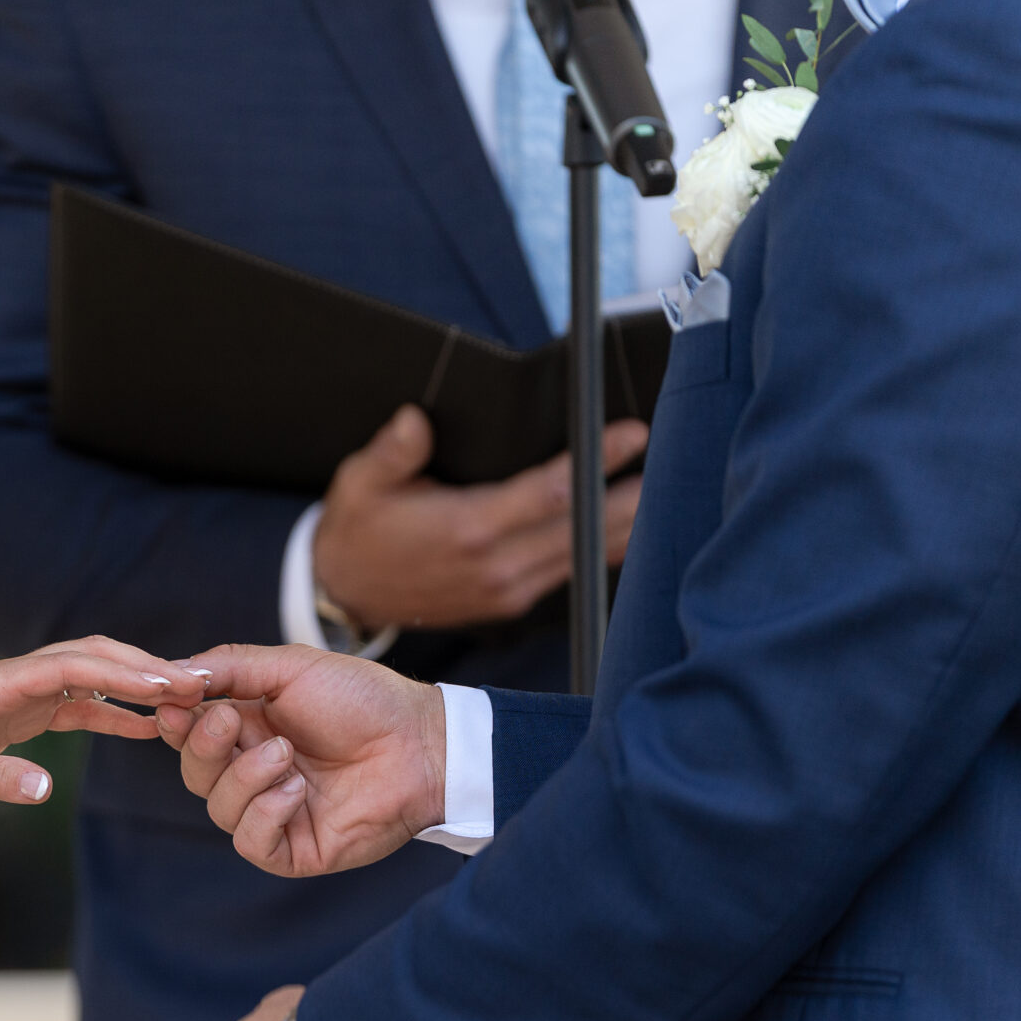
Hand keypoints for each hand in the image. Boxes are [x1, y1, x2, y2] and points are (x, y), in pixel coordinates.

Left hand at [0, 637, 209, 805]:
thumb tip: (44, 787)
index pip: (68, 665)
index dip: (118, 671)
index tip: (164, 683)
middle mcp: (11, 680)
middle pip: (88, 656)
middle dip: (139, 665)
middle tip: (192, 683)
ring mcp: (17, 695)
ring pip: (87, 677)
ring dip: (132, 685)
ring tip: (183, 699)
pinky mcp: (18, 717)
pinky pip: (75, 707)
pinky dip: (111, 714)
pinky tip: (145, 729)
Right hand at [156, 644, 444, 876]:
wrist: (421, 743)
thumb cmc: (364, 700)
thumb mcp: (290, 667)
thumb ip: (229, 667)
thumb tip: (174, 673)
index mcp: (249, 729)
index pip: (188, 734)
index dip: (176, 723)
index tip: (176, 705)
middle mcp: (255, 772)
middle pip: (195, 773)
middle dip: (205, 747)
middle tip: (234, 722)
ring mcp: (274, 812)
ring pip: (219, 809)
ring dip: (246, 777)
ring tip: (287, 754)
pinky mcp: (294, 848)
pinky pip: (251, 843)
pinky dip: (266, 813)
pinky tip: (297, 791)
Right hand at [315, 406, 645, 630]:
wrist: (346, 593)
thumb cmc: (358, 530)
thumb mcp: (360, 483)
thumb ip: (393, 452)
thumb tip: (416, 419)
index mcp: (466, 529)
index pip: (548, 493)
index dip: (596, 462)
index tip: (632, 435)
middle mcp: (495, 565)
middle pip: (583, 527)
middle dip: (630, 494)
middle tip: (673, 459)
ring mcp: (507, 589)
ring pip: (584, 554)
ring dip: (624, 522)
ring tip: (663, 487)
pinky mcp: (511, 602)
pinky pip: (571, 572)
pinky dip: (602, 549)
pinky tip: (627, 525)